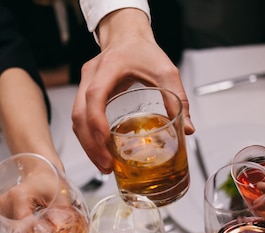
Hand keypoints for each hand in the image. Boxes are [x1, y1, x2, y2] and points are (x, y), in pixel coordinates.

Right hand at [71, 8, 193, 173]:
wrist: (126, 36)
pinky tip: (100, 151)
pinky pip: (79, 118)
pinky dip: (87, 137)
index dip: (97, 121)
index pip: (95, 96)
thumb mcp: (166, 70)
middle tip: (106, 165)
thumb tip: (188, 128)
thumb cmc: (143, 51)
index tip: (105, 142)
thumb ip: (178, 99)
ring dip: (87, 145)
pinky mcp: (83, 93)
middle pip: (79, 114)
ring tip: (104, 165)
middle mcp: (91, 75)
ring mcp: (84, 84)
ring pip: (75, 119)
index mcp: (110, 67)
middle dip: (90, 144)